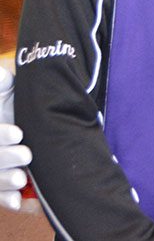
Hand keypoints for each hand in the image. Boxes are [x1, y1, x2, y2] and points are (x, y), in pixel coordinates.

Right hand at [0, 66, 30, 211]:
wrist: (22, 117)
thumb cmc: (12, 101)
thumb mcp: (7, 89)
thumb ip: (2, 83)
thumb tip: (3, 76)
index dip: (0, 135)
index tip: (19, 133)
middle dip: (4, 158)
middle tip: (27, 154)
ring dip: (3, 182)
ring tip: (22, 179)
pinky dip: (6, 200)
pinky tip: (18, 201)